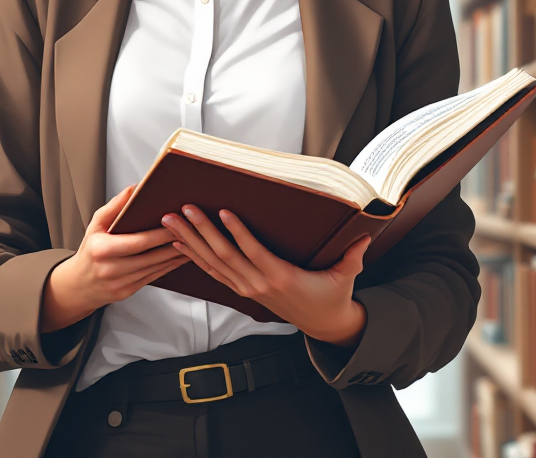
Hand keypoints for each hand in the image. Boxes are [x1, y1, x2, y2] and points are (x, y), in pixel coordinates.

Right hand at [41, 186, 188, 332]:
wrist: (79, 285)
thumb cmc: (90, 250)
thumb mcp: (96, 224)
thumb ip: (115, 206)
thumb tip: (134, 188)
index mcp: (103, 250)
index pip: (138, 242)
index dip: (160, 233)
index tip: (176, 222)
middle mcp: (112, 269)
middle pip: (151, 256)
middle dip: (174, 243)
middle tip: (192, 230)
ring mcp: (121, 283)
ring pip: (156, 268)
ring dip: (176, 256)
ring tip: (193, 242)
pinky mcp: (128, 292)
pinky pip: (154, 277)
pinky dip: (169, 266)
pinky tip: (180, 257)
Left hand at [163, 206, 368, 347]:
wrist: (323, 325)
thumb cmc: (332, 295)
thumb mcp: (346, 277)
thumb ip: (352, 256)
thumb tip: (365, 233)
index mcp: (281, 276)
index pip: (253, 251)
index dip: (237, 232)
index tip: (222, 212)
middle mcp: (258, 283)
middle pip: (224, 255)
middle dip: (200, 231)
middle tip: (182, 209)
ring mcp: (247, 288)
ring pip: (212, 262)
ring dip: (189, 241)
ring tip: (170, 221)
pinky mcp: (242, 289)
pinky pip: (212, 272)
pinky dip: (193, 257)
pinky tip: (179, 243)